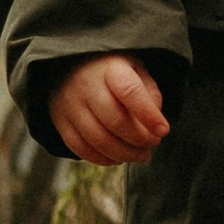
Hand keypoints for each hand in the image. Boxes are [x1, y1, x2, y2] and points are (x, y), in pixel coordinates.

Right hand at [48, 51, 169, 165]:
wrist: (70, 64)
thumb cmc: (112, 70)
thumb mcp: (135, 69)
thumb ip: (149, 94)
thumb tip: (155, 127)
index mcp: (110, 68)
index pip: (130, 92)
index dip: (148, 115)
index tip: (163, 131)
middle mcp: (86, 85)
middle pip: (115, 121)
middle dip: (139, 139)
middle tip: (152, 144)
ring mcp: (69, 104)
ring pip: (98, 139)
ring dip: (124, 154)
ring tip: (140, 155)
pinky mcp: (59, 121)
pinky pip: (80, 148)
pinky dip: (102, 159)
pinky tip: (117, 158)